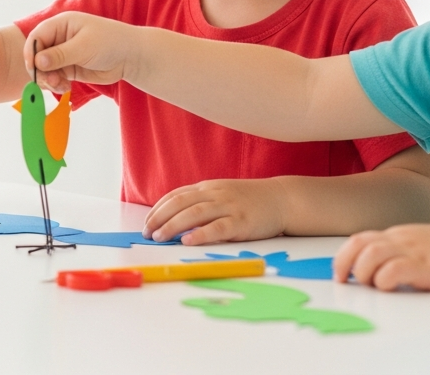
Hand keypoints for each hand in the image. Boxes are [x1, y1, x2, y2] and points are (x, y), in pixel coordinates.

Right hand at [25, 12, 138, 93]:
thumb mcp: (84, 46)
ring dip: (48, 80)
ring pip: (44, 69)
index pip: (37, 36)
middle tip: (50, 81)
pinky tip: (66, 88)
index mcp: (61, 24)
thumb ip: (60, 55)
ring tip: (60, 86)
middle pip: (37, 55)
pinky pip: (54, 78)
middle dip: (40, 70)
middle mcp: (59, 38)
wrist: (131, 57)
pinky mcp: (69, 69)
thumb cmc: (110, 42)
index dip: (32, 52)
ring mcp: (63, 55)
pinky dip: (56, 85)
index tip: (33, 67)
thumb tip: (38, 62)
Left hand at [142, 178, 285, 244]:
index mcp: (208, 188)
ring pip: (195, 213)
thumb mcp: (222, 195)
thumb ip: (201, 202)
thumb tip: (174, 219)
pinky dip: (201, 234)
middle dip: (160, 217)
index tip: (147, 222)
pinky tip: (188, 241)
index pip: (176, 195)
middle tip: (148, 233)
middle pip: (180, 203)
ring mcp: (229, 206)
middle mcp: (215, 194)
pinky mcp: (242, 221)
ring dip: (173, 225)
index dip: (158, 209)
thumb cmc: (249, 200)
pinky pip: (218, 227)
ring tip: (160, 237)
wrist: (282, 199)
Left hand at [333, 224, 429, 290]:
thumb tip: (378, 271)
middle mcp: (401, 239)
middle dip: (343, 263)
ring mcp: (413, 251)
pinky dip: (384, 279)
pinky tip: (391, 287)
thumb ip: (401, 252)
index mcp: (398, 235)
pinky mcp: (425, 266)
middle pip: (358, 243)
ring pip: (370, 255)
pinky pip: (393, 269)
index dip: (344, 256)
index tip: (339, 273)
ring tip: (372, 285)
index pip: (360, 238)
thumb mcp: (421, 246)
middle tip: (343, 281)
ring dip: (363, 272)